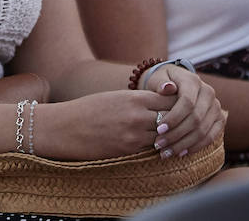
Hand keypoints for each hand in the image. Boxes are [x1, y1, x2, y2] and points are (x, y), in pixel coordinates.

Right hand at [36, 90, 175, 160]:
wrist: (65, 128)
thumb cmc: (90, 109)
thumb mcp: (116, 96)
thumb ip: (140, 99)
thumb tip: (165, 98)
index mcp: (134, 98)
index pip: (170, 100)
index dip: (177, 104)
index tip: (179, 106)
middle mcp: (137, 116)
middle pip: (172, 118)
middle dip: (178, 121)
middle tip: (183, 123)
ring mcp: (134, 136)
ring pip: (165, 137)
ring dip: (168, 136)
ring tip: (173, 136)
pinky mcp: (128, 152)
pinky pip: (151, 150)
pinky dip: (156, 147)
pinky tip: (158, 146)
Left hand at [150, 65, 224, 157]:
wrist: (176, 83)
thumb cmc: (162, 82)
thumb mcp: (157, 79)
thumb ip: (160, 83)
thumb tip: (168, 88)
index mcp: (193, 81)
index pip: (187, 102)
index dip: (174, 117)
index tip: (159, 129)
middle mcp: (208, 92)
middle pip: (196, 118)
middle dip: (176, 134)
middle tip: (159, 145)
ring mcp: (216, 107)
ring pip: (203, 130)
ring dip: (184, 144)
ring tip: (166, 152)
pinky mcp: (219, 119)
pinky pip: (211, 137)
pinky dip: (196, 147)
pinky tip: (180, 153)